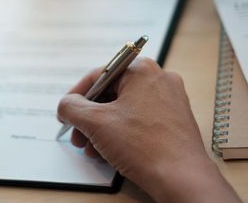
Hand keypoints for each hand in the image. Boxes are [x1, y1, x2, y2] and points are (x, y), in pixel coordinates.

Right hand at [57, 58, 240, 202]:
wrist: (181, 178)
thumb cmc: (145, 146)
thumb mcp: (96, 123)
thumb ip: (72, 108)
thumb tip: (66, 105)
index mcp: (141, 69)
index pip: (99, 75)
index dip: (76, 95)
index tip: (66, 111)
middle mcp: (158, 79)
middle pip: (111, 94)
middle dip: (89, 118)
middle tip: (77, 135)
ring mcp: (170, 99)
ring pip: (125, 109)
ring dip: (102, 129)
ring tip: (92, 149)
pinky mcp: (174, 120)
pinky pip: (140, 120)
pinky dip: (121, 133)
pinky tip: (110, 152)